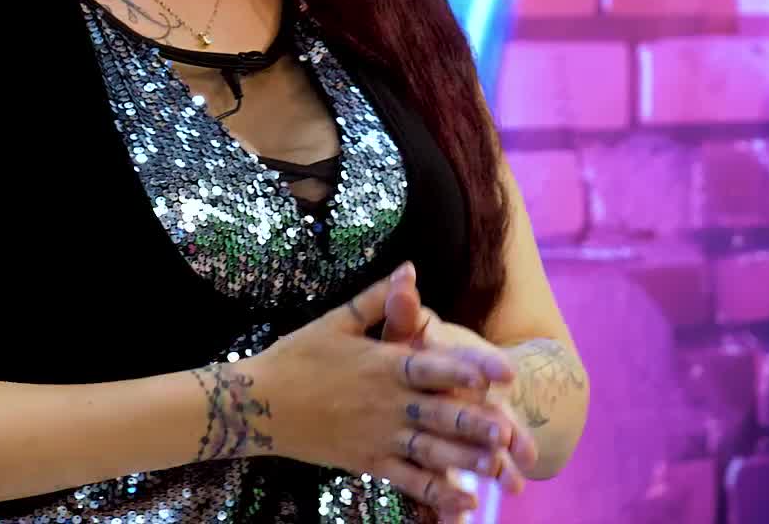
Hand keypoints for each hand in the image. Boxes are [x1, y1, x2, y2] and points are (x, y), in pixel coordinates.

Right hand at [245, 269, 523, 519]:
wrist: (258, 403)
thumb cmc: (297, 356)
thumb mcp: (336, 321)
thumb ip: (378, 299)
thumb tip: (410, 268)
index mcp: (382, 364)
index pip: (432, 366)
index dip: (467, 369)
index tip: (501, 374)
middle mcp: (385, 402)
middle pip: (438, 414)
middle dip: (475, 425)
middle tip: (510, 434)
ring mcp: (377, 435)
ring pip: (429, 451)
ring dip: (464, 461)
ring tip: (499, 469)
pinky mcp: (368, 461)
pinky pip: (407, 480)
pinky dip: (436, 493)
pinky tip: (466, 501)